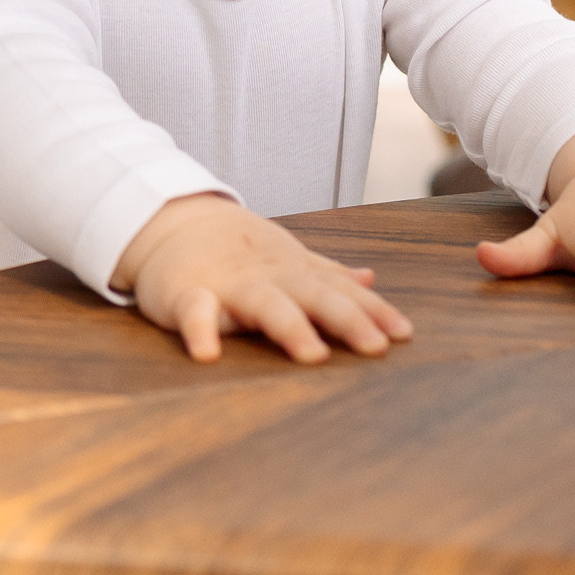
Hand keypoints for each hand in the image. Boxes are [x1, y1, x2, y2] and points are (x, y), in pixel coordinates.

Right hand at [112, 193, 413, 363]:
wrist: (170, 220)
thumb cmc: (235, 251)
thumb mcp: (286, 259)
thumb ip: (328, 272)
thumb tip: (371, 279)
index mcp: (294, 272)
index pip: (341, 292)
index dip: (373, 312)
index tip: (404, 335)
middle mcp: (269, 278)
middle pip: (314, 296)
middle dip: (347, 319)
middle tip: (376, 347)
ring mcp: (229, 285)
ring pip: (264, 304)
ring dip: (290, 326)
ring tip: (313, 354)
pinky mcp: (187, 294)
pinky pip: (195, 312)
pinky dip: (200, 330)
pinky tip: (208, 354)